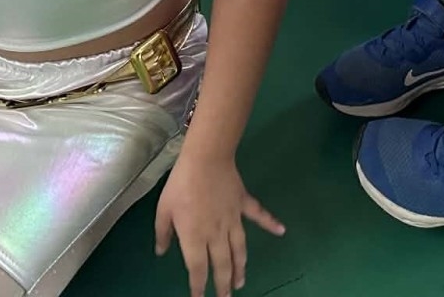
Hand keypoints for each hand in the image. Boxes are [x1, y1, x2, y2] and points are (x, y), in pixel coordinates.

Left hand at [154, 156, 284, 296]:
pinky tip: (281, 231)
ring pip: (239, 249)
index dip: (199, 287)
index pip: (198, 269)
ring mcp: (233, 219)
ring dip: (241, 267)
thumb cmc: (180, 185)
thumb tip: (162, 251)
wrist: (206, 159)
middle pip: (222, 264)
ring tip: (241, 282)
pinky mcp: (243, 204)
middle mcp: (216, 234)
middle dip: (224, 284)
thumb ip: (163, 233)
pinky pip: (259, 215)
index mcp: (195, 237)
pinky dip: (271, 224)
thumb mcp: (163, 210)